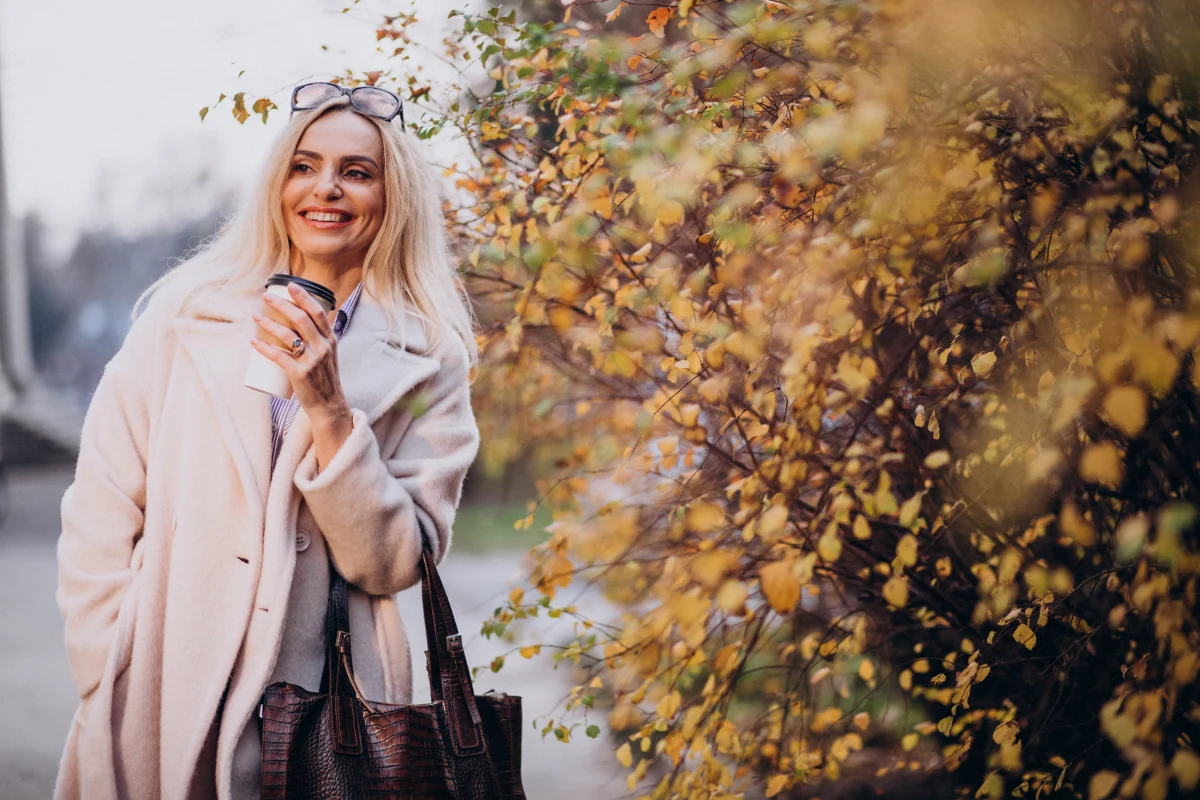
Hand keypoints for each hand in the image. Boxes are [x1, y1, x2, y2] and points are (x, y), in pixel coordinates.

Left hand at [251, 283, 352, 470]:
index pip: (318, 313)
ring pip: (288, 335)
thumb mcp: (329, 355)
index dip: (303, 297)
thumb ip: (319, 338)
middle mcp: (323, 348)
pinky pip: (279, 357)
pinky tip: (254, 341)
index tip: (289, 286)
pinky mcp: (300, 375)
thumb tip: (303, 320)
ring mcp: (312, 361)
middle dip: (282, 305)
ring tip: (256, 317)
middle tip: (267, 297)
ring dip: (269, 323)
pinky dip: (264, 347)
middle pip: (301, 319)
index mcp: (331, 341)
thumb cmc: (325, 379)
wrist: (329, 406)